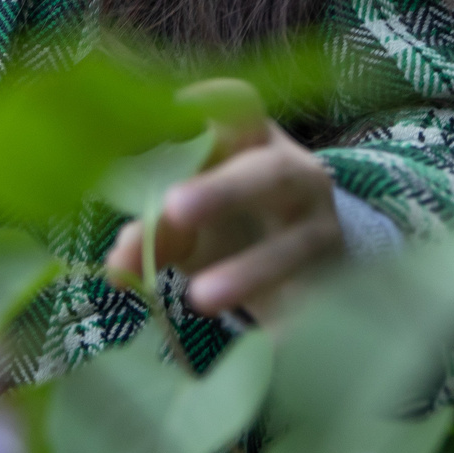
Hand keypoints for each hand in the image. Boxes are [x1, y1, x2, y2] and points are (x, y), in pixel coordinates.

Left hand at [102, 118, 344, 322]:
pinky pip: (314, 301)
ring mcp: (321, 229)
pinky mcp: (334, 286)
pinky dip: (287, 324)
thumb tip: (119, 265)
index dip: (201, 107)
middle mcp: (295, 174)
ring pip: (296, 244)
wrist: (308, 271)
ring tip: (200, 300)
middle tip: (174, 210)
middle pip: (268, 172)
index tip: (159, 121)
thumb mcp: (190, 221)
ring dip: (249, 271)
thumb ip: (155, 231)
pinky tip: (266, 347)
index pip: (235, 105)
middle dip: (222, 190)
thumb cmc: (230, 225)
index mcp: (252, 140)